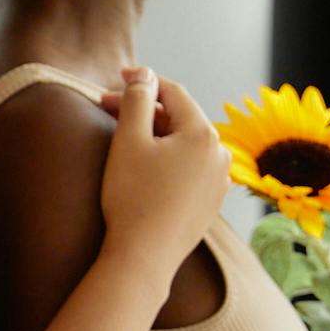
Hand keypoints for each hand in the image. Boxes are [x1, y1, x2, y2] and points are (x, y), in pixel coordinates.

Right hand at [95, 66, 227, 273]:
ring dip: (156, 135)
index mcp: (203, 134)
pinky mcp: (211, 202)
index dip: (142, 82)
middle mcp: (220, 154)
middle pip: (180, 118)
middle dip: (145, 111)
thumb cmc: (133, 197)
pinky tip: (144, 168)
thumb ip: (137, 99)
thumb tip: (144, 74)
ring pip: (184, 144)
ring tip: (125, 138)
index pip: (173, 92)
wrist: (144, 257)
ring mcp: (219, 181)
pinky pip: (189, 168)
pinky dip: (167, 160)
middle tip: (109, 110)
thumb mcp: (128, 140)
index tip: (116, 80)